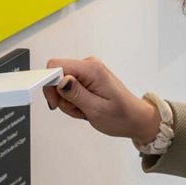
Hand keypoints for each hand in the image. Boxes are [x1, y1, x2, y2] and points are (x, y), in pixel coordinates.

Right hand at [41, 56, 160, 148]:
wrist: (135, 118)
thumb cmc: (121, 116)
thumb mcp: (96, 110)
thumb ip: (76, 94)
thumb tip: (60, 80)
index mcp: (91, 69)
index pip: (55, 66)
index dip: (50, 85)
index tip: (56, 102)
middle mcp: (89, 65)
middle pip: (56, 77)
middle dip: (62, 98)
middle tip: (79, 109)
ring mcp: (88, 71)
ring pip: (61, 85)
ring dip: (69, 102)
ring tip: (86, 110)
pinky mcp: (87, 78)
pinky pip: (69, 89)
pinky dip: (74, 102)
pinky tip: (86, 107)